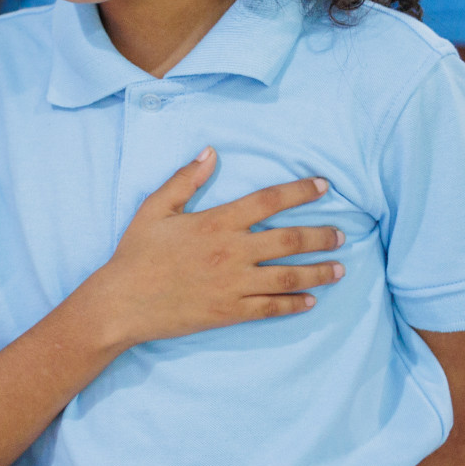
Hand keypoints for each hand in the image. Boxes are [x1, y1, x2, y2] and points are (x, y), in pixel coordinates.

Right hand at [82, 147, 344, 347]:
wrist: (123, 303)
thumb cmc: (137, 253)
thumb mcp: (155, 208)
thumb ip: (185, 179)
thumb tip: (211, 152)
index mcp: (217, 222)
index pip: (268, 201)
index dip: (299, 191)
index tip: (324, 186)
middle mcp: (232, 252)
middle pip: (288, 241)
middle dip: (320, 237)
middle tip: (341, 235)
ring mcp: (233, 285)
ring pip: (287, 277)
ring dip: (318, 272)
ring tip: (340, 269)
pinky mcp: (229, 313)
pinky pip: (270, 308)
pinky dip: (293, 304)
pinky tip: (311, 301)